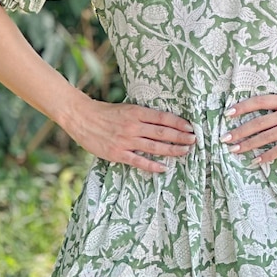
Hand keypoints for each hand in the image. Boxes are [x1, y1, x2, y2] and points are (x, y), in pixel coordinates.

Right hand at [63, 96, 194, 172]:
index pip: (163, 118)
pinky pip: (138, 161)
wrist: (82, 118)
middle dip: (180, 137)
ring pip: (154, 147)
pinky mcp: (117, 153)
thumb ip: (143, 115)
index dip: (179, 123)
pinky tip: (164, 168)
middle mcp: (133, 126)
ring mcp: (126, 141)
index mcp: (136, 112)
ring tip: (185, 152)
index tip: (190, 127)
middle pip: (162, 133)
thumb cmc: (105, 112)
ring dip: (172, 150)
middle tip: (194, 140)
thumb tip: (163, 120)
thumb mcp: (126, 108)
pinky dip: (152, 166)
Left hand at [222, 89, 276, 164]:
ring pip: (267, 136)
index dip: (243, 107)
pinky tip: (257, 160)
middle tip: (224, 138)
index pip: (260, 101)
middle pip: (259, 122)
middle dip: (240, 131)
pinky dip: (268, 155)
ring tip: (235, 150)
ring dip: (249, 144)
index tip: (228, 113)